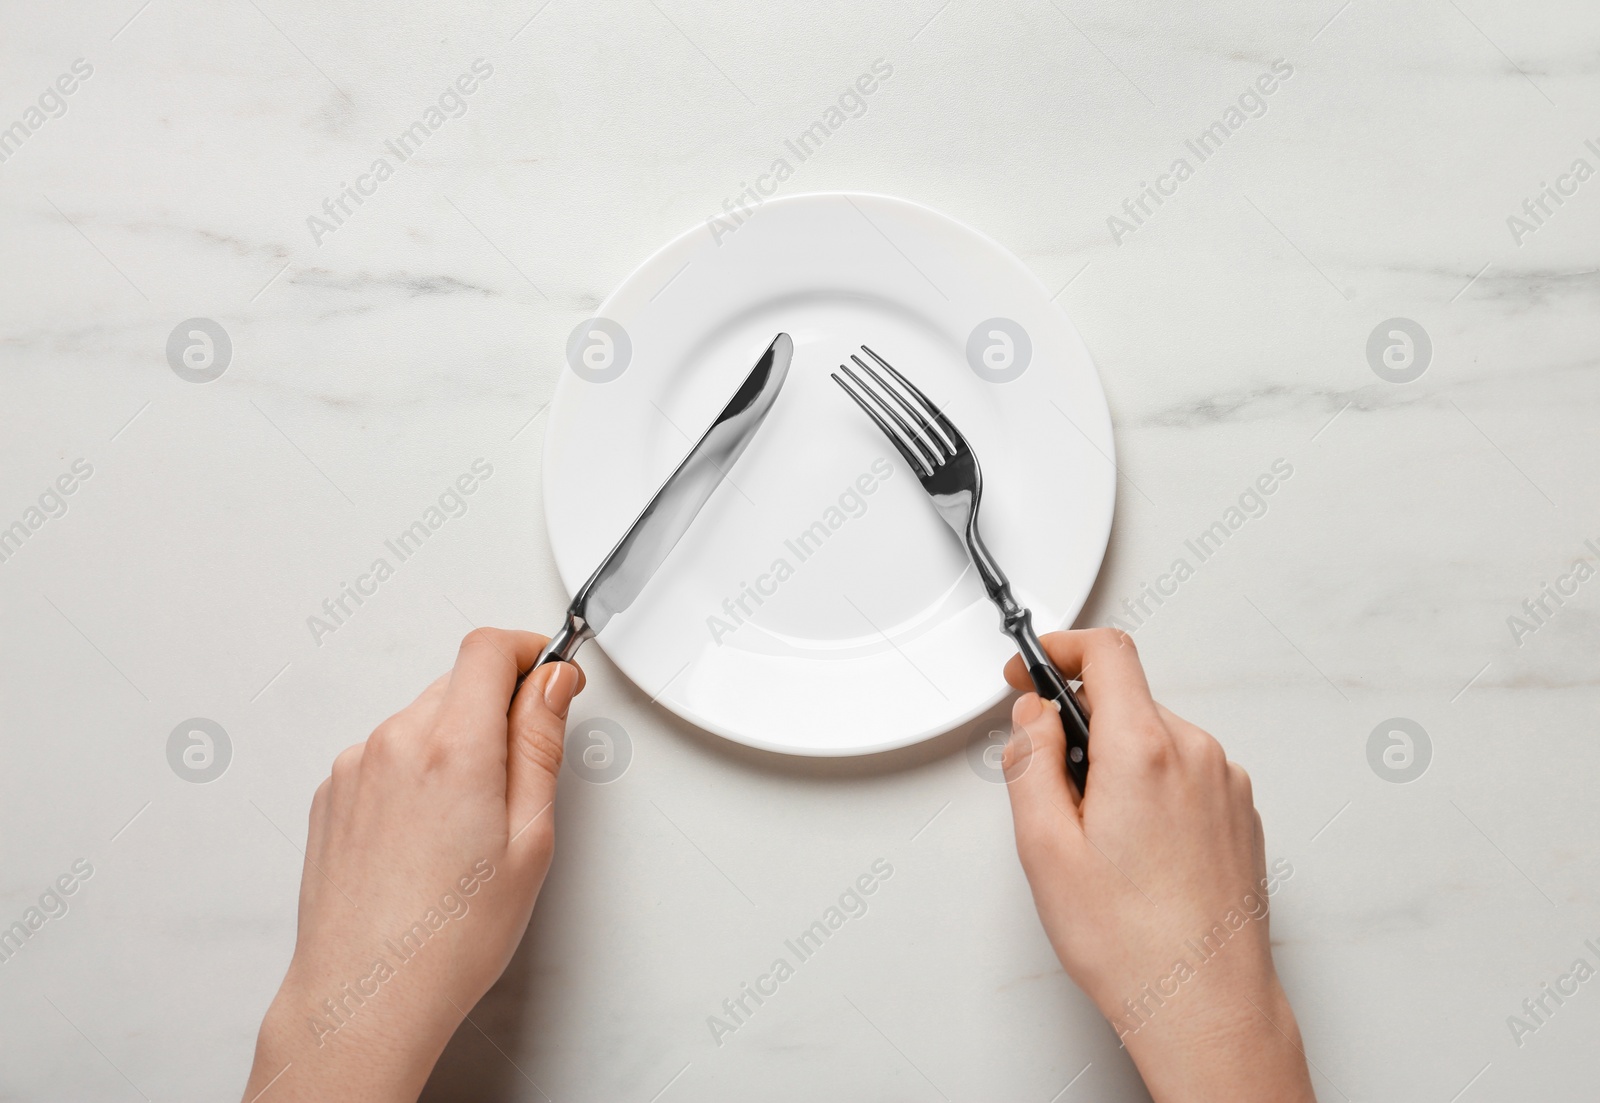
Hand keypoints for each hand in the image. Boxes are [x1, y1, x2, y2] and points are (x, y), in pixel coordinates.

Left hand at [242, 630, 581, 1102]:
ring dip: (455, 741)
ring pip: (422, 718)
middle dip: (498, 707)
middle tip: (522, 774)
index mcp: (452, 747)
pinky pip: (387, 753)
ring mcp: (354, 767)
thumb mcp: (529, 839)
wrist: (366, 995)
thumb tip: (552, 684)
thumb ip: (540, 744)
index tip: (551, 676)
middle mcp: (394, 742)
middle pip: (458, 682)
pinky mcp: (331, 793)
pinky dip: (416, 771)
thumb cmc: (448, 938)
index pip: (489, 649)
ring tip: (470, 822)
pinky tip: (430, 835)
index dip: (530, 652)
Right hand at [1002, 629, 1313, 1102]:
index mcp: (1142, 751)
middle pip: (1128, 699)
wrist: (1206, 1007)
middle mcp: (1195, 755)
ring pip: (1156, 738)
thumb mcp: (1044, 847)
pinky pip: (1185, 773)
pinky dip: (1152, 788)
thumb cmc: (1132, 944)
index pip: (1107, 653)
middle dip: (1081, 725)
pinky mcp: (1240, 815)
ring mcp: (1226, 785)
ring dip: (1117, 762)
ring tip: (1097, 840)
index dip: (1059, 649)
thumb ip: (1030, 761)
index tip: (1032, 668)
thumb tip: (1033, 717)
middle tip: (1051, 787)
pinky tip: (1135, 852)